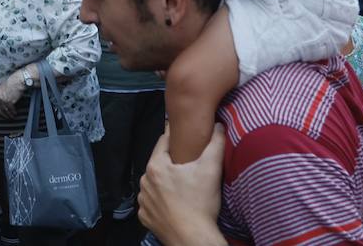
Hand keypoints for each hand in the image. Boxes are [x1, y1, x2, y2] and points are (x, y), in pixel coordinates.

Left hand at [0, 72, 26, 117]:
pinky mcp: (9, 101)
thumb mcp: (3, 87)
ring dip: (9, 114)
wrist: (17, 81)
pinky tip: (15, 113)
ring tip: (12, 116)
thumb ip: (1, 94)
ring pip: (5, 110)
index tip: (1, 112)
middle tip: (6, 117)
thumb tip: (3, 102)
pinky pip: (11, 109)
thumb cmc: (12, 83)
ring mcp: (3, 99)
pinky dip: (13, 112)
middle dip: (3, 114)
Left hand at [138, 122, 226, 245]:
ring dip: (164, 183)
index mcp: (156, 166)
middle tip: (188, 166)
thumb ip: (215, 144)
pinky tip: (174, 204)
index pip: (163, 142)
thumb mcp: (211, 169)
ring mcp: (143, 201)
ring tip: (182, 187)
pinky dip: (160, 202)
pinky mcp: (145, 217)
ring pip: (154, 184)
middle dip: (171, 163)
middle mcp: (144, 181)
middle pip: (158, 164)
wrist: (193, 238)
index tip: (185, 138)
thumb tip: (219, 126)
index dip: (175, 139)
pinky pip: (152, 203)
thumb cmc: (200, 203)